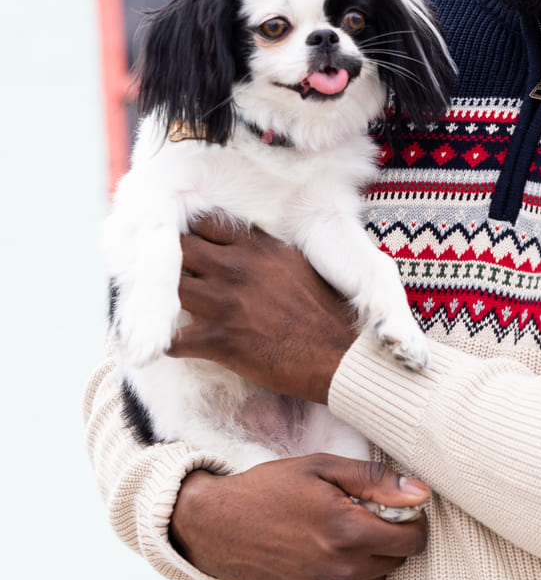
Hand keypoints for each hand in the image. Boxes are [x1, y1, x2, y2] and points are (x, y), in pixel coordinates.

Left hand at [168, 217, 354, 401]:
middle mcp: (235, 269)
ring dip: (164, 300)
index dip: (191, 234)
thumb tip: (248, 247)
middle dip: (171, 262)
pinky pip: (173, 340)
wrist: (337, 356)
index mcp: (256, 248)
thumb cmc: (324, 312)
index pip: (204, 223)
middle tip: (169, 276)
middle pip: (179, 250)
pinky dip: (169, 344)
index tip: (188, 245)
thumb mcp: (298, 265)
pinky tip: (174, 345)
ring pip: (168, 290)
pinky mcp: (219, 341)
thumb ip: (267, 251)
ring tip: (166, 309)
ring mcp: (224, 304)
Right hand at [171, 457, 429, 579]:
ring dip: (368, 558)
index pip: (414, 539)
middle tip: (356, 515)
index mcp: (349, 533)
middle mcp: (342, 572)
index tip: (393, 508)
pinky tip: (317, 555)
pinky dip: (345, 577)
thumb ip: (376, 481)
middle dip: (387, 536)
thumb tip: (421, 494)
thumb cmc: (269, 490)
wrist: (215, 527)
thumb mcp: (322, 468)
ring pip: (377, 579)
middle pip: (397, 559)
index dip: (410, 520)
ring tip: (333, 535)